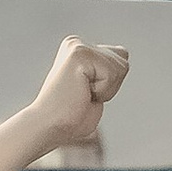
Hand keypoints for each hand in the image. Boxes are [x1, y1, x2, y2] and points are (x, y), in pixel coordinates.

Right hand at [26, 38, 129, 153]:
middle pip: (123, 62)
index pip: (121, 58)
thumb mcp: (97, 88)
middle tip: (83, 96)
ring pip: (120, 67)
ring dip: (106, 90)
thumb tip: (123, 52)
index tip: (86, 92)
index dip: (111, 84)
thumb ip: (109, 69)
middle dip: (110, 87)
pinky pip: (111, 75)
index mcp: (79, 48)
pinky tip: (81, 93)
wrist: (48, 127)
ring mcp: (77, 46)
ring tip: (81, 95)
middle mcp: (77, 43)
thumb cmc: (71, 116)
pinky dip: (102, 92)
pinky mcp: (79, 54)